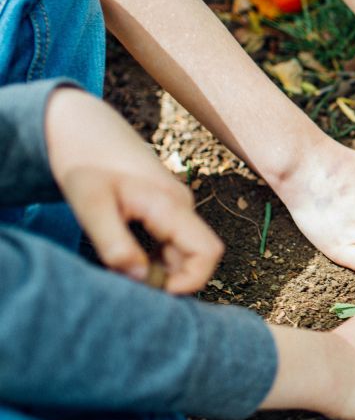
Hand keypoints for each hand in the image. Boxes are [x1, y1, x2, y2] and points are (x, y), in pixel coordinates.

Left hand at [44, 87, 222, 292]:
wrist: (81, 127)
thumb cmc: (83, 162)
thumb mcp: (90, 205)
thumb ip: (115, 245)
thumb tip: (141, 279)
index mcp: (170, 205)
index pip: (208, 251)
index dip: (192, 280)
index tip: (155, 292)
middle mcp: (181, 207)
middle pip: (198, 256)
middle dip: (171, 278)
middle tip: (128, 282)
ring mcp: (175, 207)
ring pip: (183, 251)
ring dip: (160, 269)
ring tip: (120, 268)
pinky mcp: (165, 208)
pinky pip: (171, 242)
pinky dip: (154, 257)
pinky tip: (123, 254)